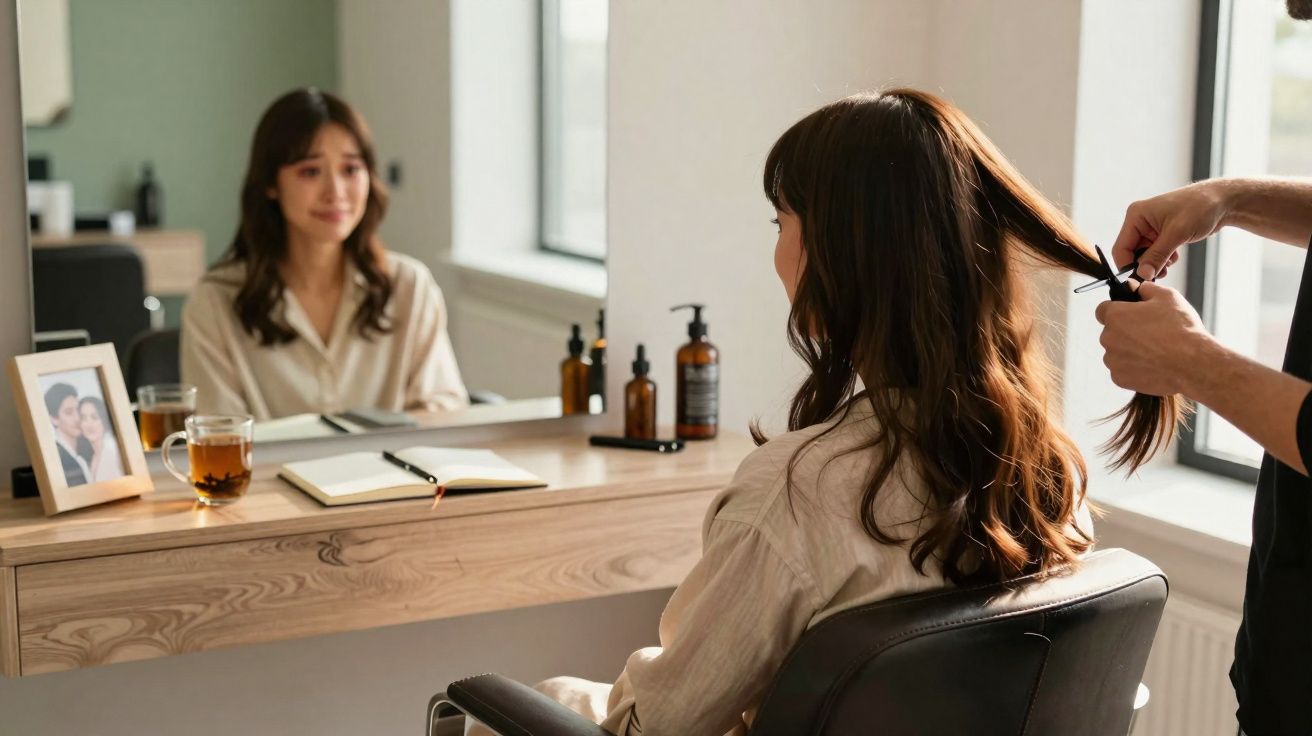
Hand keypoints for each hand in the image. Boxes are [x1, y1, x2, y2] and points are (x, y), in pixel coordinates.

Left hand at [1094, 282, 1213, 396]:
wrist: (1193, 364)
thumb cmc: (1181, 329)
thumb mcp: (1167, 296)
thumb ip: (1145, 289)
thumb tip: (1137, 287)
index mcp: (1115, 316)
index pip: (1103, 310)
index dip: (1117, 310)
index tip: (1130, 314)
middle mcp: (1108, 338)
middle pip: (1111, 332)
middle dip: (1126, 331)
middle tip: (1150, 333)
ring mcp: (1112, 360)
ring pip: (1116, 352)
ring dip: (1129, 350)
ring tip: (1155, 350)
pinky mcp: (1119, 378)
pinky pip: (1122, 369)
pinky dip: (1133, 367)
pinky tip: (1152, 364)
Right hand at [1112, 180, 1232, 280]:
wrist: (1223, 201)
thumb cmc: (1200, 207)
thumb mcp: (1177, 233)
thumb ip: (1157, 255)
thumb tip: (1142, 274)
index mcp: (1136, 215)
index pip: (1121, 248)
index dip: (1128, 265)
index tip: (1141, 279)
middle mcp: (1140, 221)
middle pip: (1132, 253)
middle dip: (1145, 265)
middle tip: (1160, 272)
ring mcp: (1151, 228)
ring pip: (1144, 255)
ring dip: (1156, 263)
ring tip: (1170, 263)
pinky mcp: (1162, 234)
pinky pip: (1155, 253)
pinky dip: (1163, 259)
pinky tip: (1175, 256)